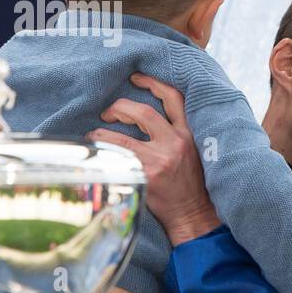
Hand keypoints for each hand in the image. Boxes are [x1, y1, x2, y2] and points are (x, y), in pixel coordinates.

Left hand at [85, 73, 221, 244]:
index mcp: (191, 134)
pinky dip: (101, 152)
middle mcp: (176, 143)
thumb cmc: (193, 185)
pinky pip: (115, 158)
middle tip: (109, 112)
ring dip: (103, 131)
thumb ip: (180, 134)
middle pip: (142, 111)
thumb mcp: (196, 152)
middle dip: (120, 107)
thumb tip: (152, 119)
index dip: (153, 83)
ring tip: (95, 133)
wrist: (195, 215)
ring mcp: (160, 160)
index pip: (174, 98)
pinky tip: (95, 152)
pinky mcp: (145, 176)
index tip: (136, 78)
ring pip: (122, 136)